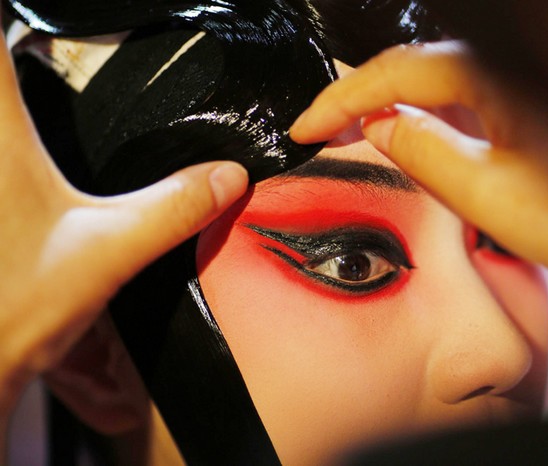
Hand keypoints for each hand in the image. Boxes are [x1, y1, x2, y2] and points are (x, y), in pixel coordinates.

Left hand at [0, 26, 247, 414]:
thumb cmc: (13, 308)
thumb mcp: (111, 251)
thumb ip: (174, 207)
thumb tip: (226, 176)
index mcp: (0, 135)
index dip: (17, 21)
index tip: (49, 17)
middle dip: (14, 55)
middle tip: (47, 58)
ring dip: (13, 95)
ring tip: (44, 95)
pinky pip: (1, 151)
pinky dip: (16, 137)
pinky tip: (35, 160)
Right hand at [290, 41, 547, 309]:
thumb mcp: (490, 195)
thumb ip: (424, 153)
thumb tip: (379, 124)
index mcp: (496, 73)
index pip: (394, 73)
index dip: (340, 98)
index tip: (305, 125)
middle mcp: (511, 63)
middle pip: (414, 67)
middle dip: (361, 97)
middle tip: (322, 129)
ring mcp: (524, 77)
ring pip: (439, 78)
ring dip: (394, 103)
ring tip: (356, 132)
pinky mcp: (533, 95)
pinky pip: (468, 91)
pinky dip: (431, 110)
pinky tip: (417, 131)